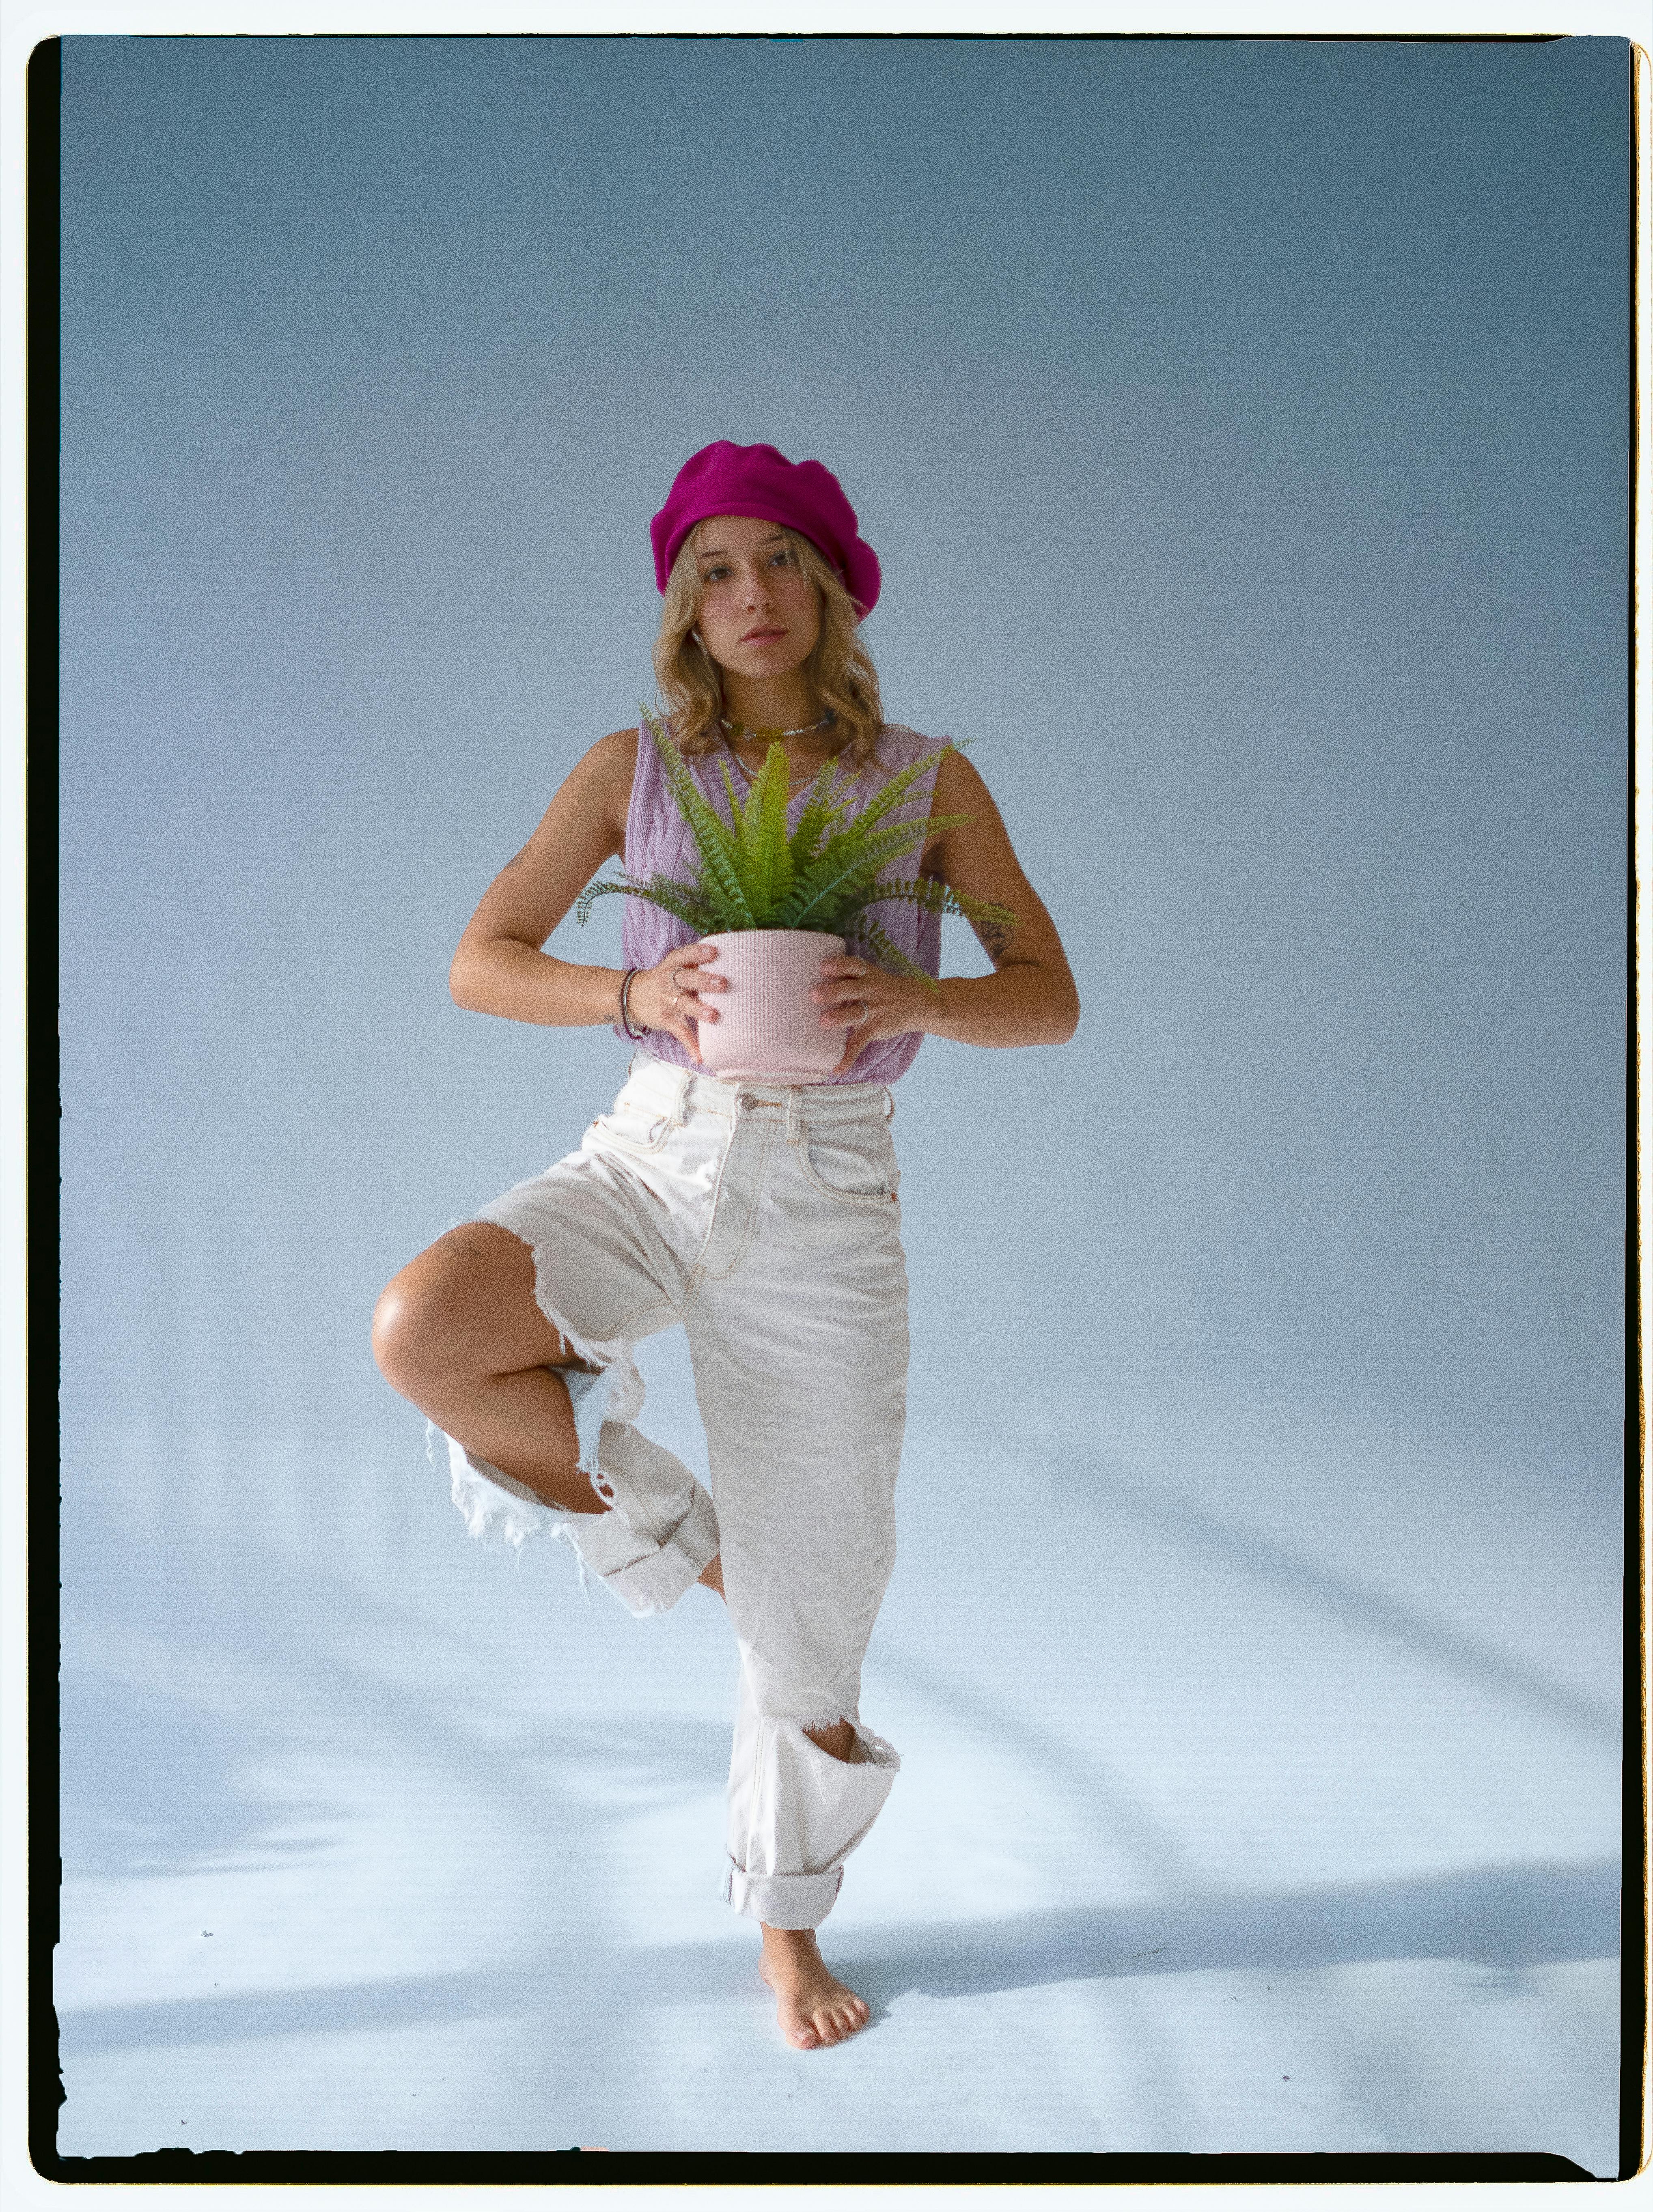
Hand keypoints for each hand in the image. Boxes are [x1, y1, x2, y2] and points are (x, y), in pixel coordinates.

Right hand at [628, 944, 725, 1062]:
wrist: (631, 996)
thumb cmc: (666, 979)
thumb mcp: (674, 966)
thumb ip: (695, 963)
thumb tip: (733, 961)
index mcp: (674, 965)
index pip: (685, 955)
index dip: (697, 953)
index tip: (713, 952)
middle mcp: (670, 981)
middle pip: (687, 978)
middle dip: (704, 980)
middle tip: (723, 983)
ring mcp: (667, 1000)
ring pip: (684, 1004)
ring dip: (699, 1010)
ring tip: (713, 1016)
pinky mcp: (666, 1019)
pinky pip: (679, 1032)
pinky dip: (690, 1044)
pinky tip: (699, 1056)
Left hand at [811, 953, 930, 1076]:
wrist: (919, 1003)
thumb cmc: (887, 988)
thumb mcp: (874, 975)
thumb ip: (852, 976)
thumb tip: (819, 976)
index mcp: (868, 975)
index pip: (854, 966)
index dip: (840, 965)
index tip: (825, 966)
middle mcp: (870, 991)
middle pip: (851, 989)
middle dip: (833, 991)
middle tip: (816, 994)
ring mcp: (873, 1011)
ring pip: (854, 1013)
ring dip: (839, 1017)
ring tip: (824, 1021)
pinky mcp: (874, 1029)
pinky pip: (860, 1044)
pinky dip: (848, 1058)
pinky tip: (837, 1069)